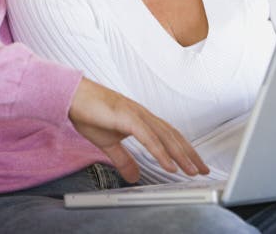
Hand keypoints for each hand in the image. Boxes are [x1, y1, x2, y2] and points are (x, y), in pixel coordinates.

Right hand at [68, 78, 208, 182]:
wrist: (72, 97)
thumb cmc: (89, 113)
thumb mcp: (108, 144)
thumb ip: (123, 159)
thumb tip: (134, 177)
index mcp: (141, 120)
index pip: (169, 136)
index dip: (184, 150)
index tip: (195, 165)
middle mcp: (144, 116)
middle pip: (173, 136)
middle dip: (190, 154)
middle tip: (203, 170)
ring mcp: (137, 115)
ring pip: (165, 137)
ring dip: (180, 155)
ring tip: (191, 170)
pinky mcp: (127, 117)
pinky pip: (148, 137)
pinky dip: (160, 152)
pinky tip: (169, 164)